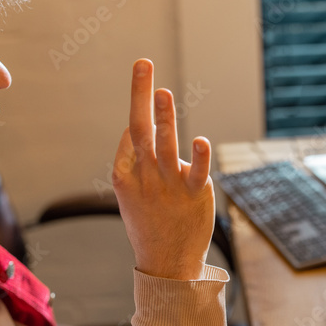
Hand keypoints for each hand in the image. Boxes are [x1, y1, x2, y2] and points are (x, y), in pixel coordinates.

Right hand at [112, 59, 214, 279]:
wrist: (166, 262)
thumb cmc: (149, 223)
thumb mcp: (129, 194)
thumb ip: (132, 161)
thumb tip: (135, 127)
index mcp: (124, 176)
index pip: (131, 137)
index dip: (139, 119)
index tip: (146, 109)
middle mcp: (145, 176)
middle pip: (140, 129)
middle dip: (140, 94)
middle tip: (143, 63)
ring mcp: (170, 184)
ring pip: (167, 143)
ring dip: (165, 115)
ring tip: (163, 91)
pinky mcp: (195, 193)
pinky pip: (197, 170)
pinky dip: (199, 156)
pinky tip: (200, 141)